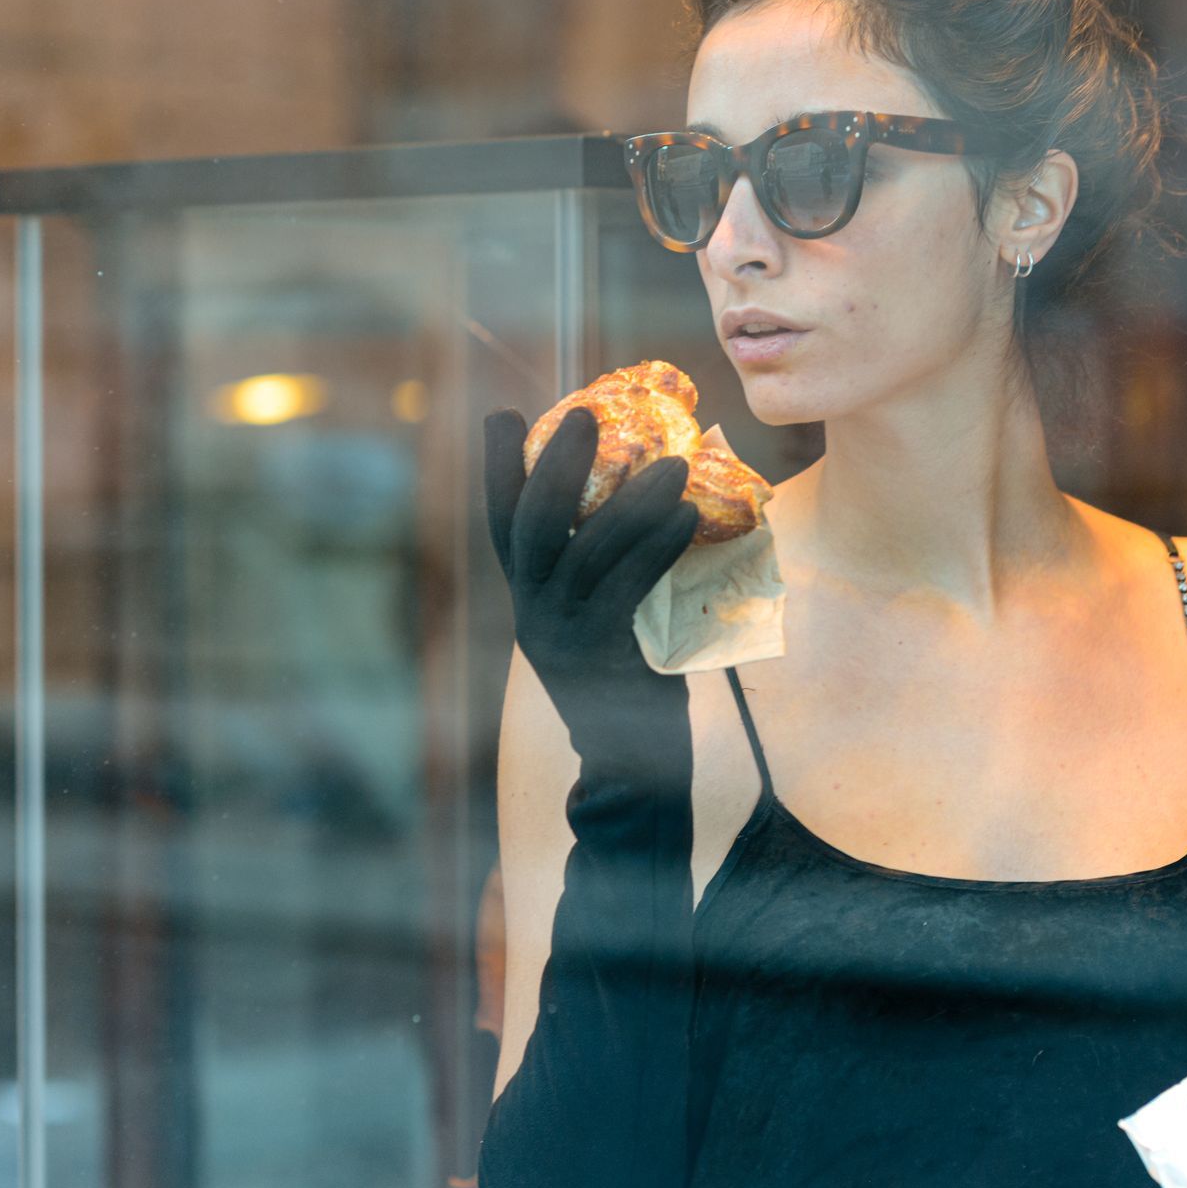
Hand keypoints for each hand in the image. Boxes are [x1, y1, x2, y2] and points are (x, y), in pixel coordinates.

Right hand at [483, 406, 697, 788]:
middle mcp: (533, 614)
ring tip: (671, 464)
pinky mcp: (601, 660)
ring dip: (630, 501)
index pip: (501, 523)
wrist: (636, 774)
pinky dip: (657, 548)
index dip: (499, 467)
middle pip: (531, 525)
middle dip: (556, 463)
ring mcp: (562, 638)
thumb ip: (616, 568)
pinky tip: (687, 518)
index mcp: (530, 599)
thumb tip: (663, 488)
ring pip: (585, 553)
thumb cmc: (635, 684)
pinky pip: (627, 590)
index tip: (504, 414)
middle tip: (589, 414)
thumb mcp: (613, 620)